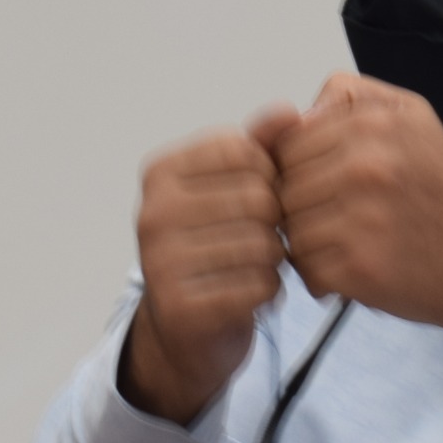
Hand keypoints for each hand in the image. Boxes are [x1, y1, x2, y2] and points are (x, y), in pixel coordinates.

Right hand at [119, 117, 292, 423]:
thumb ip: (261, 145)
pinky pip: (258, 287)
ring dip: (274, 261)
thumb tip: (290, 111)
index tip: (257, 199)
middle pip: (259, 200)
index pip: (247, 152)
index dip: (270, 177)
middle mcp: (152, 212)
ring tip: (256, 267)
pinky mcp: (180, 307)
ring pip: (262, 245)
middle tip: (263, 240)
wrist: (185, 330)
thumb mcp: (232, 187)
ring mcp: (160, 261)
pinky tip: (253, 294)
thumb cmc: (214, 246)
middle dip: (276, 223)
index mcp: (162, 172)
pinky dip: (269, 292)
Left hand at [272, 74, 442, 363]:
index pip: (287, 143)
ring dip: (310, 246)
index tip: (328, 187)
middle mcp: (366, 163)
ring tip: (351, 246)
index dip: (299, 170)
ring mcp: (362, 216)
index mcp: (373, 122)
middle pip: (282, 187)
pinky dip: (323, 278)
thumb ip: (351, 96)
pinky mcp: (360, 266)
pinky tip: (356, 272)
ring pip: (289, 230)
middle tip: (341, 222)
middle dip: (302, 209)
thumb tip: (295, 113)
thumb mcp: (412, 116)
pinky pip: (306, 269)